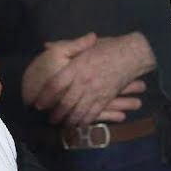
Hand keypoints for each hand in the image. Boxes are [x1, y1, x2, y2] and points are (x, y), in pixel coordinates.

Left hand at [34, 33, 154, 127]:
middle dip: (56, 113)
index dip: (45, 96)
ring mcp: (96, 91)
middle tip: (50, 119)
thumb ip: (65, 46)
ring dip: (69, 120)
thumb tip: (46, 46)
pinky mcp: (106, 98)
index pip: (56, 84)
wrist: (132, 55)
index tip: (38, 103)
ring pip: (79, 111)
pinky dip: (85, 121)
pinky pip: (93, 114)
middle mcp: (84, 81)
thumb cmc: (107, 48)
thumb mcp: (85, 45)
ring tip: (62, 124)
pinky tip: (79, 124)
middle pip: (65, 102)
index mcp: (76, 67)